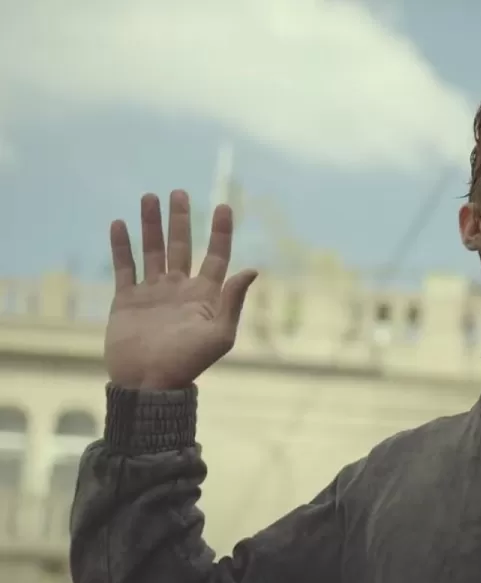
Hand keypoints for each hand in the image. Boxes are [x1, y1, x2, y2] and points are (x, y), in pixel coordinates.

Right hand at [105, 190, 257, 389]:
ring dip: (151, 224)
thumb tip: (251, 269)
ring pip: (153, 250)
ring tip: (149, 197)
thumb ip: (232, 300)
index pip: (216, 256)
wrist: (149, 383)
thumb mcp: (219, 334)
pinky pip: (125, 267)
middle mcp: (180, 290)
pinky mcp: (127, 300)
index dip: (220, 232)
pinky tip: (120, 224)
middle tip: (179, 192)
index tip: (224, 207)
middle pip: (182, 246)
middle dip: (181, 219)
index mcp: (205, 296)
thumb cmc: (189, 362)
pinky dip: (122, 246)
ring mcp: (153, 293)